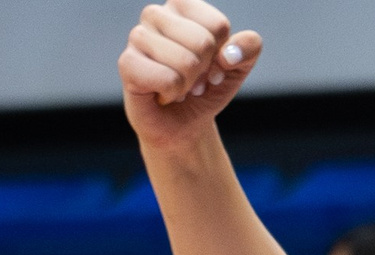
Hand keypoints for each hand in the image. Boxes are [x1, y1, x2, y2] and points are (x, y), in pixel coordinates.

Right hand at [119, 1, 260, 150]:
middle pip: (203, 42)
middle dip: (205, 71)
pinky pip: (168, 79)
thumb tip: (229, 54)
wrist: (184, 124)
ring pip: (186, 61)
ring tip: (178, 86)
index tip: (212, 66)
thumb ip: (248, 49)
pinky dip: (173, 94)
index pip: (218, 25)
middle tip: (193, 80)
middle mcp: (155, 15)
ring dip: (189, 84)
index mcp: (181, 6)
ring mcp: (137, 37)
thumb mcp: (237, 67)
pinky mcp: (126, 63)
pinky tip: (161, 93)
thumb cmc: (207, 88)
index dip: (223, 54)